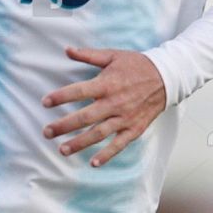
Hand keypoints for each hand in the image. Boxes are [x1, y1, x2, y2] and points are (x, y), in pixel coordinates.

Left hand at [42, 45, 166, 167]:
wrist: (167, 77)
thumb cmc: (137, 65)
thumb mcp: (113, 56)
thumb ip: (88, 55)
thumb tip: (66, 50)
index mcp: (107, 84)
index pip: (79, 91)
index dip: (61, 97)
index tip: (45, 102)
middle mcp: (115, 102)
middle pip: (85, 117)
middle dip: (64, 125)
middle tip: (46, 132)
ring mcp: (125, 117)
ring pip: (99, 133)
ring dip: (80, 143)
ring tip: (62, 150)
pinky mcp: (135, 128)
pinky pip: (120, 144)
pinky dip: (107, 154)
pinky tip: (93, 163)